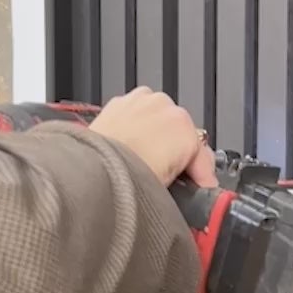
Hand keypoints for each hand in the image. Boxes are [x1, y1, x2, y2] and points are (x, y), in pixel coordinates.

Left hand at [90, 86, 216, 187]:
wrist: (89, 174)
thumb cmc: (125, 179)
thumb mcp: (172, 191)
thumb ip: (192, 183)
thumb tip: (195, 187)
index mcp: (183, 126)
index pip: (202, 156)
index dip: (201, 178)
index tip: (198, 188)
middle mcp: (164, 106)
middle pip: (181, 134)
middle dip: (176, 154)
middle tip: (166, 178)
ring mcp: (141, 101)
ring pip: (159, 120)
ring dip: (156, 138)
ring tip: (143, 163)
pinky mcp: (119, 102)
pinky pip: (136, 116)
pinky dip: (136, 129)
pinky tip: (128, 150)